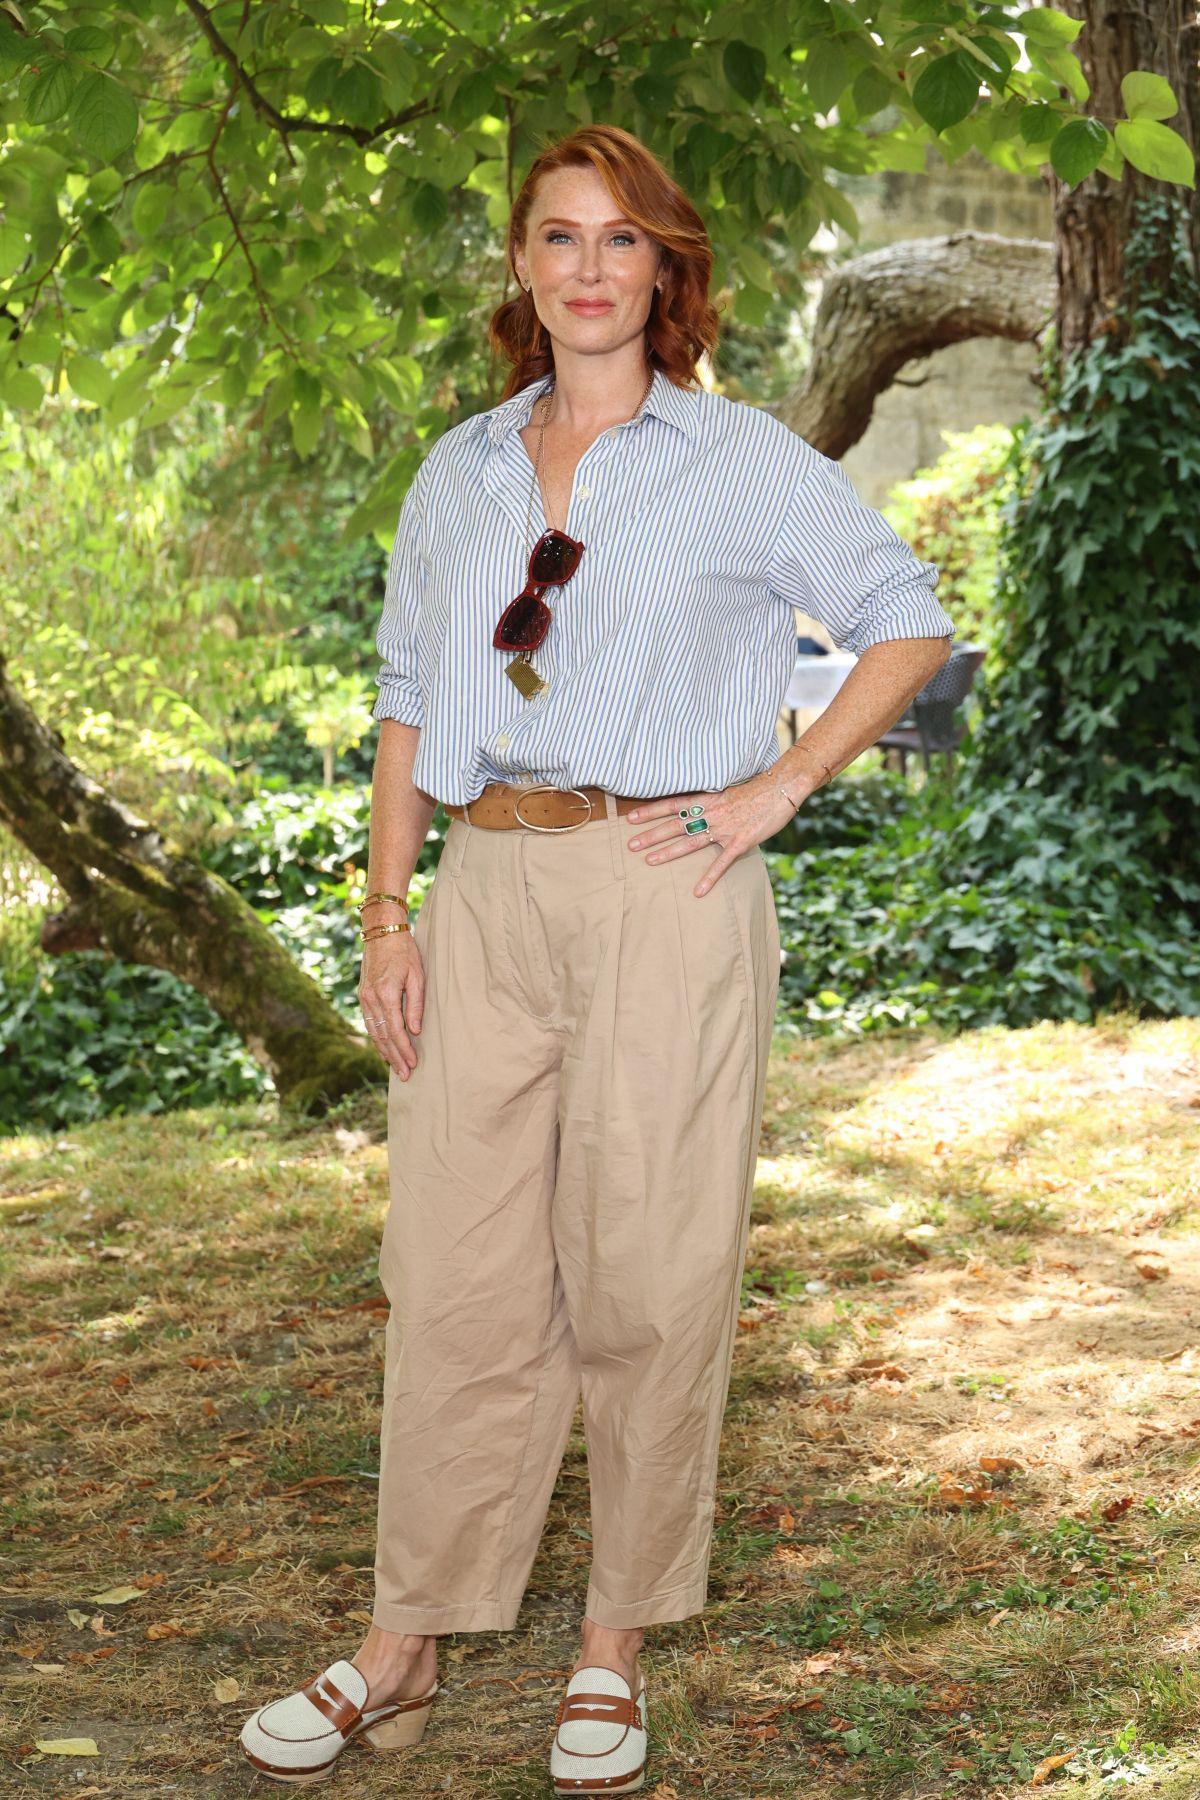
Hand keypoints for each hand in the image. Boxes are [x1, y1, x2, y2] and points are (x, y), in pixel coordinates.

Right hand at [358, 931, 423, 1079]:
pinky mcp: (363, 995)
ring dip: (385, 1052)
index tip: (414, 1063)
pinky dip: (377, 1038)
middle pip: (383, 1036)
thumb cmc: (405, 951)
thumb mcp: (417, 975)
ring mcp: (364, 998)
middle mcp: (371, 999)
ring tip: (395, 1067)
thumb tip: (415, 1030)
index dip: (405, 1050)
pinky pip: (370, 1023)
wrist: (381, 932)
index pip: (396, 1031)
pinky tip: (384, 1048)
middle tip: (405, 1075)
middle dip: (394, 1058)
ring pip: (374, 1032)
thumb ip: (416, 1004)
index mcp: (386, 994)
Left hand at [625, 773, 802, 895]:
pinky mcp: (740, 842)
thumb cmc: (756, 788)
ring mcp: (725, 828)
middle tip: (631, 845)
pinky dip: (709, 878)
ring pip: (690, 842)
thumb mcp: (728, 790)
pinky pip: (721, 863)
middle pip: (675, 825)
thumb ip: (710, 800)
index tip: (632, 819)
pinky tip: (697, 892)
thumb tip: (695, 808)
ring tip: (650, 862)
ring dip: (669, 853)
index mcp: (708, 798)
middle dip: (652, 835)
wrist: (780, 788)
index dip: (651, 812)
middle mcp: (711, 813)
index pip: (673, 805)